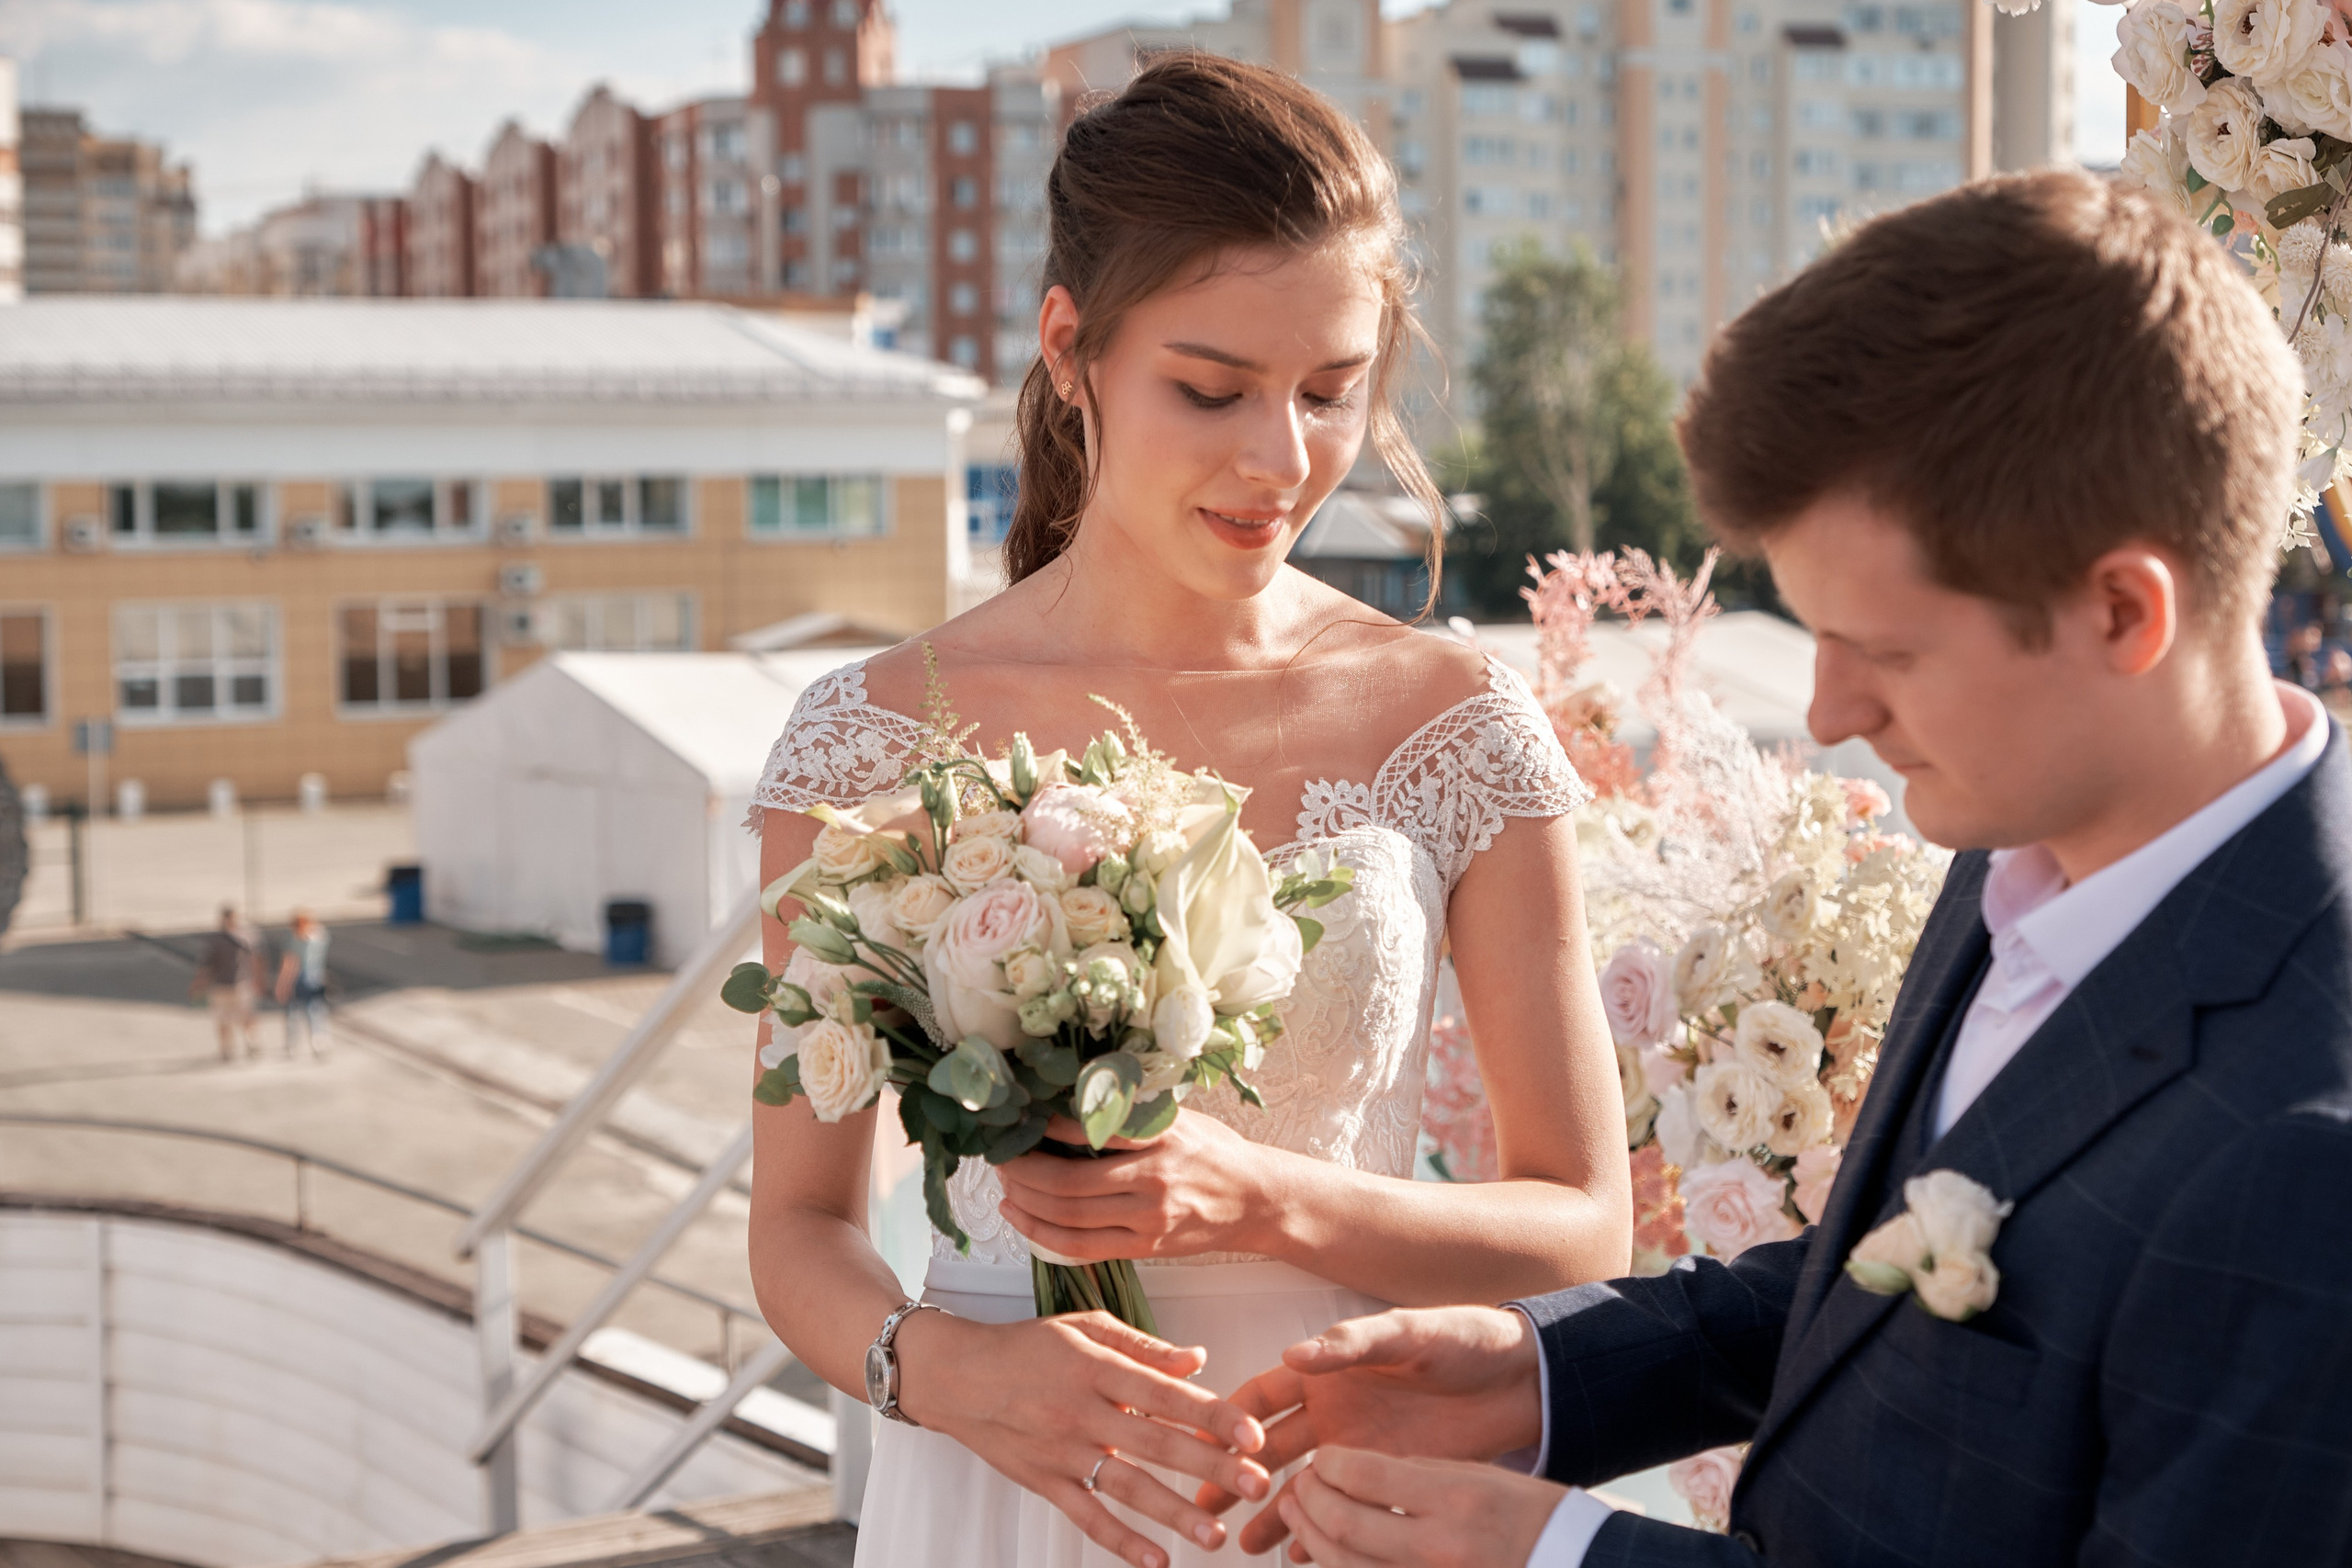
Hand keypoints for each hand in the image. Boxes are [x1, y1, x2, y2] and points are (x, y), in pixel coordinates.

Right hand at [892, 1306, 1273, 1567]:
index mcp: (1096, 1367)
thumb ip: (1143, 1347)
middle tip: (1257, 1484)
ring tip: (1215, 1537)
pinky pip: (1086, 1517)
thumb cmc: (1026, 1348)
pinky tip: (1156, 1561)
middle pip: (1155, 1443)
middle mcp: (1081, 1411)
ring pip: (1126, 1487)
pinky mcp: (1044, 1482)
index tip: (1252, 1433)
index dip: (1211, 1413)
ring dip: (1174, 1514)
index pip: (1164, 1393)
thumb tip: (1198, 1361)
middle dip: (1210, 1467)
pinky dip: (1121, 1542)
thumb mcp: (1084, 1329)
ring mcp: (1061, 1451)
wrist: (955, 1376)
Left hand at [995, 1107, 1272, 1260]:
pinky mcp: (1145, 1247)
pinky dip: (1044, 1234)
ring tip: (1004, 1185)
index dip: (1045, 1129)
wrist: (1255, 1199)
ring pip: (1069, 1217)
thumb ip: (1130, 1113)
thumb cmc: (1215, 1152)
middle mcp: (1152, 1179)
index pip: (1089, 1132)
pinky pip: (1083, 1247)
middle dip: (1021, 1170)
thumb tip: (1070, 1101)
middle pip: (1067, 1183)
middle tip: (999, 1156)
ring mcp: (1148, 1219)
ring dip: (1026, 1201)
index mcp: (1160, 1137)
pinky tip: (1023, 1218)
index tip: (1021, 1118)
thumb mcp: (1179, 1117)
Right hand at [1200, 1305, 1544, 1555]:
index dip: (1230, 1416)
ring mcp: (1358, 1449)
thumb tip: (1294, 1355)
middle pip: (1268, 1447)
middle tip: (1201, 1500)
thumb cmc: (1465, 1341)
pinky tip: (1304, 1554)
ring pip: (1301, 1486)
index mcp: (1328, 1368)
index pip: (1263, 1394)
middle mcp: (1333, 1411)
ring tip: (1242, 1543)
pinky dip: (1323, 1531)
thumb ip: (1351, 1345)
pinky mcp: (1387, 1479)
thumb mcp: (1408, 1334)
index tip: (1200, 1440)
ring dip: (1271, 1512)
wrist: (1521, 1380)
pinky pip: (1346, 1510)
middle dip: (1233, 1473)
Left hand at [1275, 1447, 1567, 1567]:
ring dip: (1311, 1537)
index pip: (1364, 1476)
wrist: (1574, 1561)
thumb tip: (1354, 1472)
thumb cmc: (1531, 1515)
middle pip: (1345, 1525)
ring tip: (1298, 1515)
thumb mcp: (1480, 1476)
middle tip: (1298, 1486)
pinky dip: (1339, 1566)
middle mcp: (1441, 1547)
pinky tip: (1324, 1550)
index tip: (1320, 1458)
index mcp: (1456, 1500)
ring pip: (1346, 1564)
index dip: (1328, 1465)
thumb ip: (1416, 1473)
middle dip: (1309, 1501)